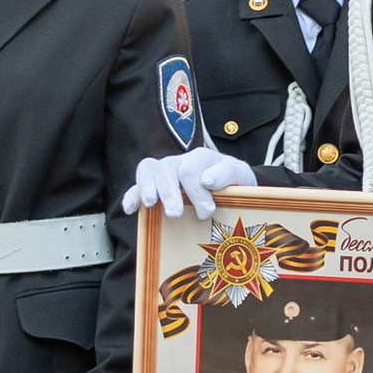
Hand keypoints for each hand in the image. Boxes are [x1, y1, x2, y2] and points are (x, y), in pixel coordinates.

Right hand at [124, 144, 257, 222]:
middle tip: (176, 214)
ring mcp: (165, 173)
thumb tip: (207, 179)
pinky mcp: (155, 187)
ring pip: (147, 169)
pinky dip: (132, 195)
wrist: (232, 187)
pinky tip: (131, 209)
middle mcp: (180, 162)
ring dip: (147, 187)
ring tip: (151, 204)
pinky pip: (136, 186)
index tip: (207, 210)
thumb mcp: (242, 175)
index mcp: (201, 158)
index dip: (196, 191)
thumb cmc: (234, 183)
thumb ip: (228, 173)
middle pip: (166, 168)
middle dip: (169, 192)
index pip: (191, 169)